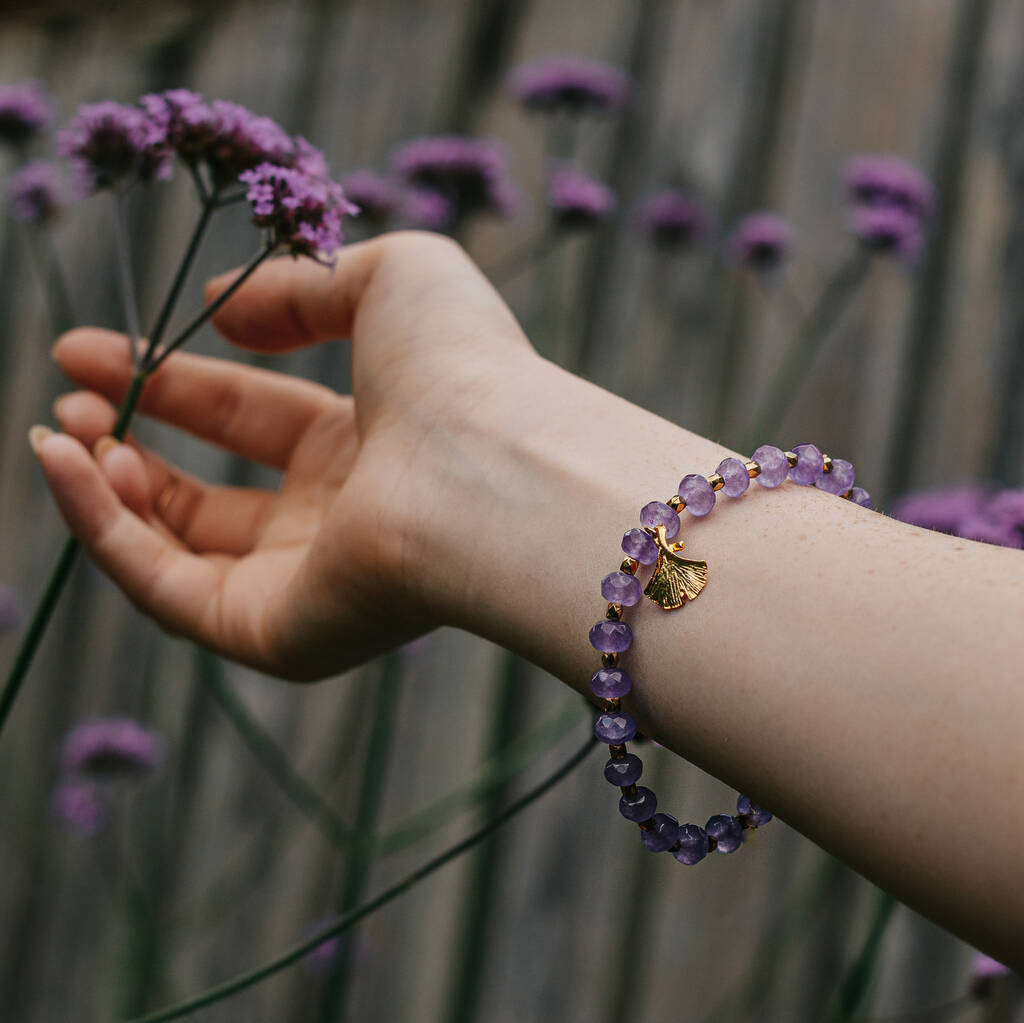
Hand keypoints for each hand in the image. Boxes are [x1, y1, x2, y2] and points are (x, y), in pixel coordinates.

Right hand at [34, 232, 536, 679]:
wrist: (490, 468)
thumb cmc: (460, 367)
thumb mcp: (387, 280)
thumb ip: (299, 286)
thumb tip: (219, 308)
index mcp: (369, 445)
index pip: (253, 417)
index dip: (172, 382)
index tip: (86, 348)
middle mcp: (338, 521)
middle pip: (209, 492)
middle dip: (131, 439)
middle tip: (67, 394)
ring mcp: (309, 585)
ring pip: (179, 551)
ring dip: (109, 489)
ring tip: (64, 432)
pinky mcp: (281, 637)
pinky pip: (167, 591)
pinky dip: (106, 531)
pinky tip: (69, 465)